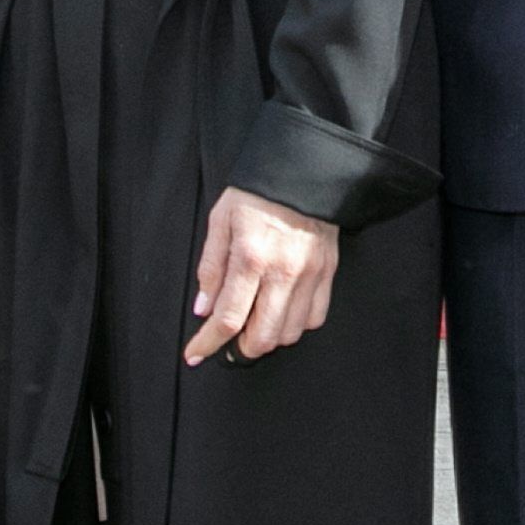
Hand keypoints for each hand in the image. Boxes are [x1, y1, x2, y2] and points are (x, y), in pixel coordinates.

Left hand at [186, 186, 338, 363]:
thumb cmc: (257, 193)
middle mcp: (283, 272)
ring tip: (254, 322)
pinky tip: (281, 311)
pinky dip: (295, 324)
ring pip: (289, 334)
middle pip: (262, 337)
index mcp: (251, 257)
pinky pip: (314, 318)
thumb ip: (211, 268)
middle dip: (240, 349)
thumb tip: (204, 308)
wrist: (303, 171)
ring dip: (267, 337)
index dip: (208, 343)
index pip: (228, 318)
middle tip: (228, 342)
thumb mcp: (221, 221)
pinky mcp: (328, 273)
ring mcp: (310, 275)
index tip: (196, 354)